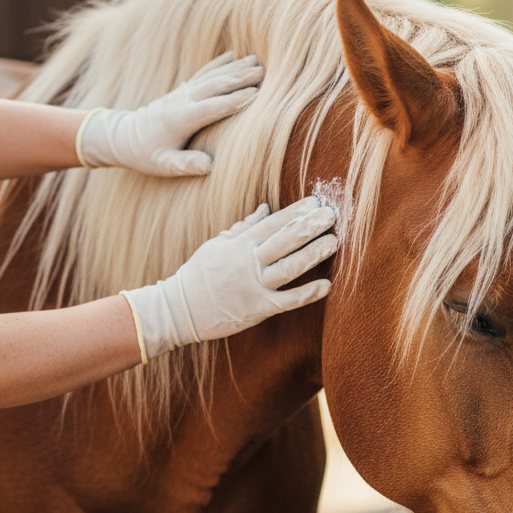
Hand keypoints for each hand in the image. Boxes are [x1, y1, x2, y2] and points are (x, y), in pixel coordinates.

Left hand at [79, 51, 263, 175]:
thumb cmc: (146, 155)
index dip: (235, 100)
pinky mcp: (181, 90)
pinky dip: (218, 63)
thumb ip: (185, 165)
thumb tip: (208, 165)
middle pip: (216, 86)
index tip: (256, 94)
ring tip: (257, 61)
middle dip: (240, 78)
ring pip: (212, 76)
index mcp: (181, 118)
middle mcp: (182, 100)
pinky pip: (203, 73)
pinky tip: (232, 55)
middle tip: (264, 72)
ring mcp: (182, 92)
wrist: (124, 137)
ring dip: (235, 68)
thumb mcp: (164, 165)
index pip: (213, 107)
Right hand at [121, 197, 336, 360]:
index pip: (273, 223)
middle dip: (310, 226)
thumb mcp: (217, 245)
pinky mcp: (258, 309)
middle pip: (285, 240)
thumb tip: (266, 208)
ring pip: (289, 267)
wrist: (178, 309)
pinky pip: (288, 301)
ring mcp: (254, 286)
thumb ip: (244, 226)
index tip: (316, 202)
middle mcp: (248, 262)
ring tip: (334, 243)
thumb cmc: (198, 275)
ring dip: (314, 254)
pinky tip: (327, 286)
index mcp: (239, 244)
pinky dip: (308, 294)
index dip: (296, 212)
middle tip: (333, 215)